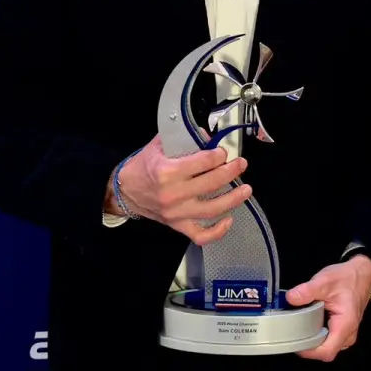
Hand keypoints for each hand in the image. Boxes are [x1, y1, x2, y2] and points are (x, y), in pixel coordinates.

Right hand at [107, 134, 252, 245]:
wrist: (124, 192)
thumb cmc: (143, 167)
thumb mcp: (158, 146)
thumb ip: (182, 138)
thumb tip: (207, 135)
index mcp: (167, 172)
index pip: (202, 162)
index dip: (218, 155)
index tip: (224, 152)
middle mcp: (173, 194)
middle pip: (211, 183)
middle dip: (231, 172)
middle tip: (241, 164)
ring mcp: (176, 213)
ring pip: (212, 210)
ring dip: (233, 199)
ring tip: (246, 189)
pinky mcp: (177, 225)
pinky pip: (200, 235)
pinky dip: (217, 231)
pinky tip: (229, 220)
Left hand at [285, 256, 370, 361]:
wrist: (361, 273)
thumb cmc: (347, 278)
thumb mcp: (325, 280)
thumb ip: (307, 290)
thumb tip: (290, 298)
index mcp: (345, 325)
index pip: (326, 352)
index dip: (308, 351)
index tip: (294, 341)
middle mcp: (348, 334)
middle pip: (325, 352)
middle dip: (308, 345)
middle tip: (293, 332)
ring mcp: (346, 334)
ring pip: (326, 347)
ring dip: (312, 340)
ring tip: (300, 327)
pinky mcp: (343, 331)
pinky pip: (328, 340)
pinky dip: (317, 334)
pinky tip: (308, 324)